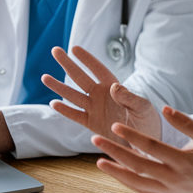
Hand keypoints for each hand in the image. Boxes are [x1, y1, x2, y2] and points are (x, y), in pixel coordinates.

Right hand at [41, 46, 160, 144]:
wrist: (145, 143)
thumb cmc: (148, 121)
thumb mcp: (143, 108)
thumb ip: (129, 98)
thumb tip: (114, 86)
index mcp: (115, 88)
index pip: (98, 70)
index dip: (87, 60)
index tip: (74, 48)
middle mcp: (102, 96)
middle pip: (81, 78)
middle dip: (68, 65)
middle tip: (55, 51)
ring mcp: (95, 109)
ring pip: (73, 95)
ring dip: (60, 87)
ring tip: (44, 77)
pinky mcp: (92, 124)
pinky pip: (76, 115)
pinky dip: (65, 110)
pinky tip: (53, 103)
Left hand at [91, 107, 192, 192]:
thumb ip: (186, 123)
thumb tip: (166, 109)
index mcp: (183, 161)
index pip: (151, 147)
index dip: (131, 136)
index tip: (115, 126)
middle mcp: (174, 179)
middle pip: (137, 165)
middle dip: (114, 152)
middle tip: (96, 140)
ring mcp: (170, 192)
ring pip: (136, 184)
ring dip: (116, 173)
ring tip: (100, 162)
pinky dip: (129, 185)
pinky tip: (119, 177)